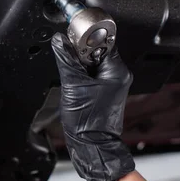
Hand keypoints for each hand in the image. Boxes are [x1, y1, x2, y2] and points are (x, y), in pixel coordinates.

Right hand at [51, 33, 134, 180]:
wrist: (92, 144)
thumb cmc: (88, 121)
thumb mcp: (72, 84)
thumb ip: (66, 59)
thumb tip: (60, 41)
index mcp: (116, 70)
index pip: (102, 41)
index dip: (86, 37)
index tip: (73, 36)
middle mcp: (119, 75)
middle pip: (97, 51)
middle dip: (81, 53)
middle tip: (69, 59)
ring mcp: (113, 84)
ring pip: (93, 63)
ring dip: (80, 64)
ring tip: (73, 76)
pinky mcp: (106, 92)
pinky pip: (93, 75)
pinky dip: (83, 75)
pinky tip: (76, 83)